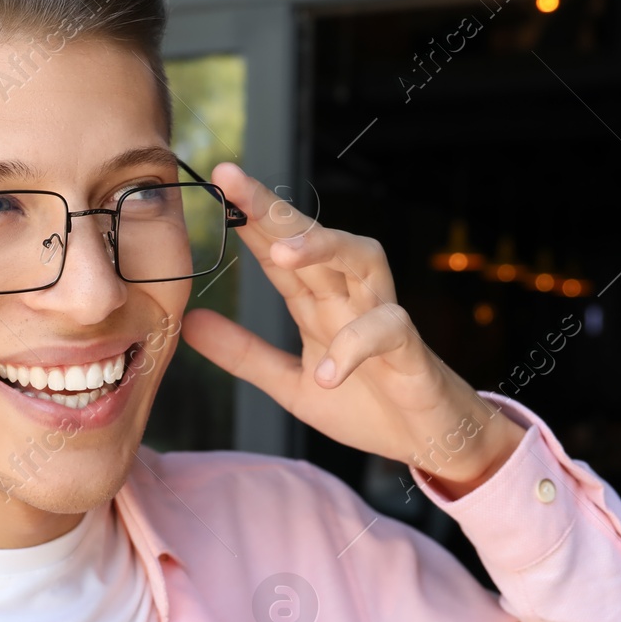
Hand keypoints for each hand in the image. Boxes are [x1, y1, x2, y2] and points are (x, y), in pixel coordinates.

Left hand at [181, 163, 525, 499]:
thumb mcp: (292, 384)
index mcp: (320, 302)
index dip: (248, 217)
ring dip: (323, 248)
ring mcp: (383, 318)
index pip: (279, 249)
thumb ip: (245, 354)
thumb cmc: (368, 405)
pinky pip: (388, 330)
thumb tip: (191, 322)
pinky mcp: (411, 350)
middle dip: (273, 208)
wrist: (428, 440)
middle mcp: (351, 298)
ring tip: (280, 254)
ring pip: (362, 258)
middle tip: (231, 181)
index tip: (216, 183)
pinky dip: (357, 346)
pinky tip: (329, 370)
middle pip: (314, 236)